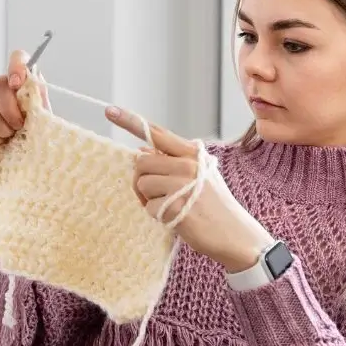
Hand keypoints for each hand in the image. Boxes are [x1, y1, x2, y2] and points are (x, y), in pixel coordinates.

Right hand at [0, 49, 49, 148]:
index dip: (16, 66)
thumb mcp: (46, 117)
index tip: (17, 84)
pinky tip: (2, 142)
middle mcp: (3, 86)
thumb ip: (40, 103)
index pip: (18, 58)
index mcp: (24, 81)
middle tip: (20, 127)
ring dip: (2, 129)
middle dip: (10, 111)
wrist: (26, 149)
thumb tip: (36, 96)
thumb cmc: (38, 130)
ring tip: (12, 137)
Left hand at [107, 106, 275, 272]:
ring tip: (170, 206)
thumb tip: (141, 151)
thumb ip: (173, 162)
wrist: (236, 235)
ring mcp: (182, 184)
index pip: (157, 134)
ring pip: (142, 184)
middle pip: (141, 163)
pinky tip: (175, 218)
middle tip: (158, 194)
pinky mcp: (176, 205)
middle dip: (143, 180)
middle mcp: (187, 164)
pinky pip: (149, 206)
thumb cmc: (216, 207)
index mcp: (193, 154)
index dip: (131, 121)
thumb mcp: (201, 176)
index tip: (110, 110)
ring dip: (149, 199)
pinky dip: (157, 215)